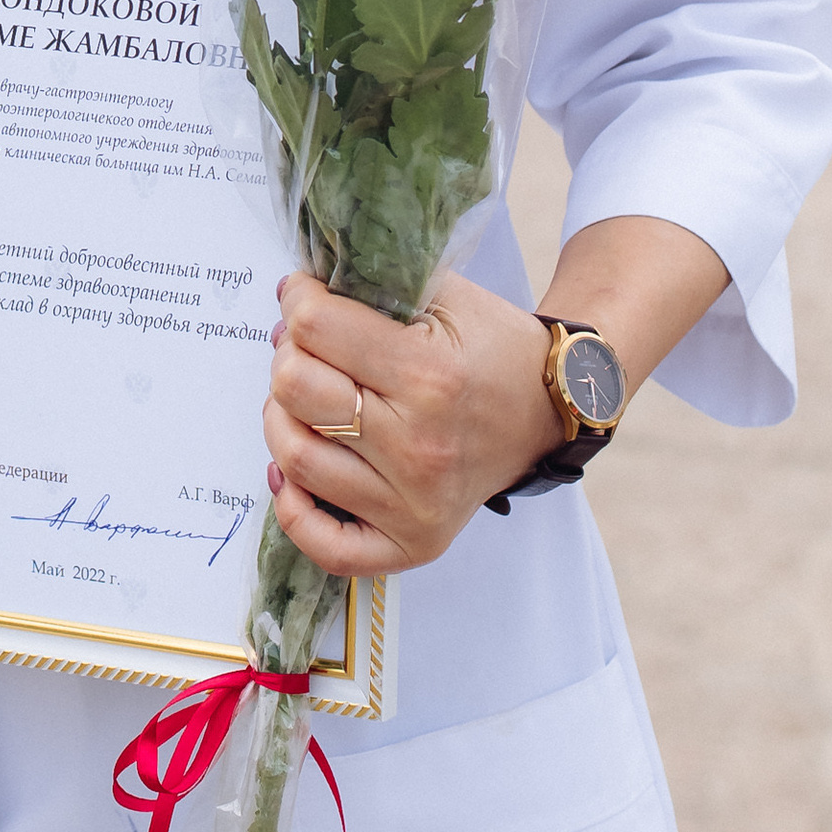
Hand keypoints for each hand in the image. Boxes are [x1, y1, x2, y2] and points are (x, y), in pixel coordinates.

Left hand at [264, 268, 561, 575]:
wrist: (550, 410)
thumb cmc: (492, 350)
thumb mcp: (445, 295)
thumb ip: (370, 285)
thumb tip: (292, 295)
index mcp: (428, 375)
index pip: (315, 328)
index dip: (299, 299)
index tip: (305, 296)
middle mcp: (419, 446)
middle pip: (294, 389)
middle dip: (288, 354)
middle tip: (307, 347)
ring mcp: (415, 503)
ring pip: (295, 456)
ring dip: (282, 416)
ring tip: (306, 399)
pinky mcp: (415, 542)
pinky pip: (325, 546)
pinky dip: (294, 508)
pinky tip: (294, 471)